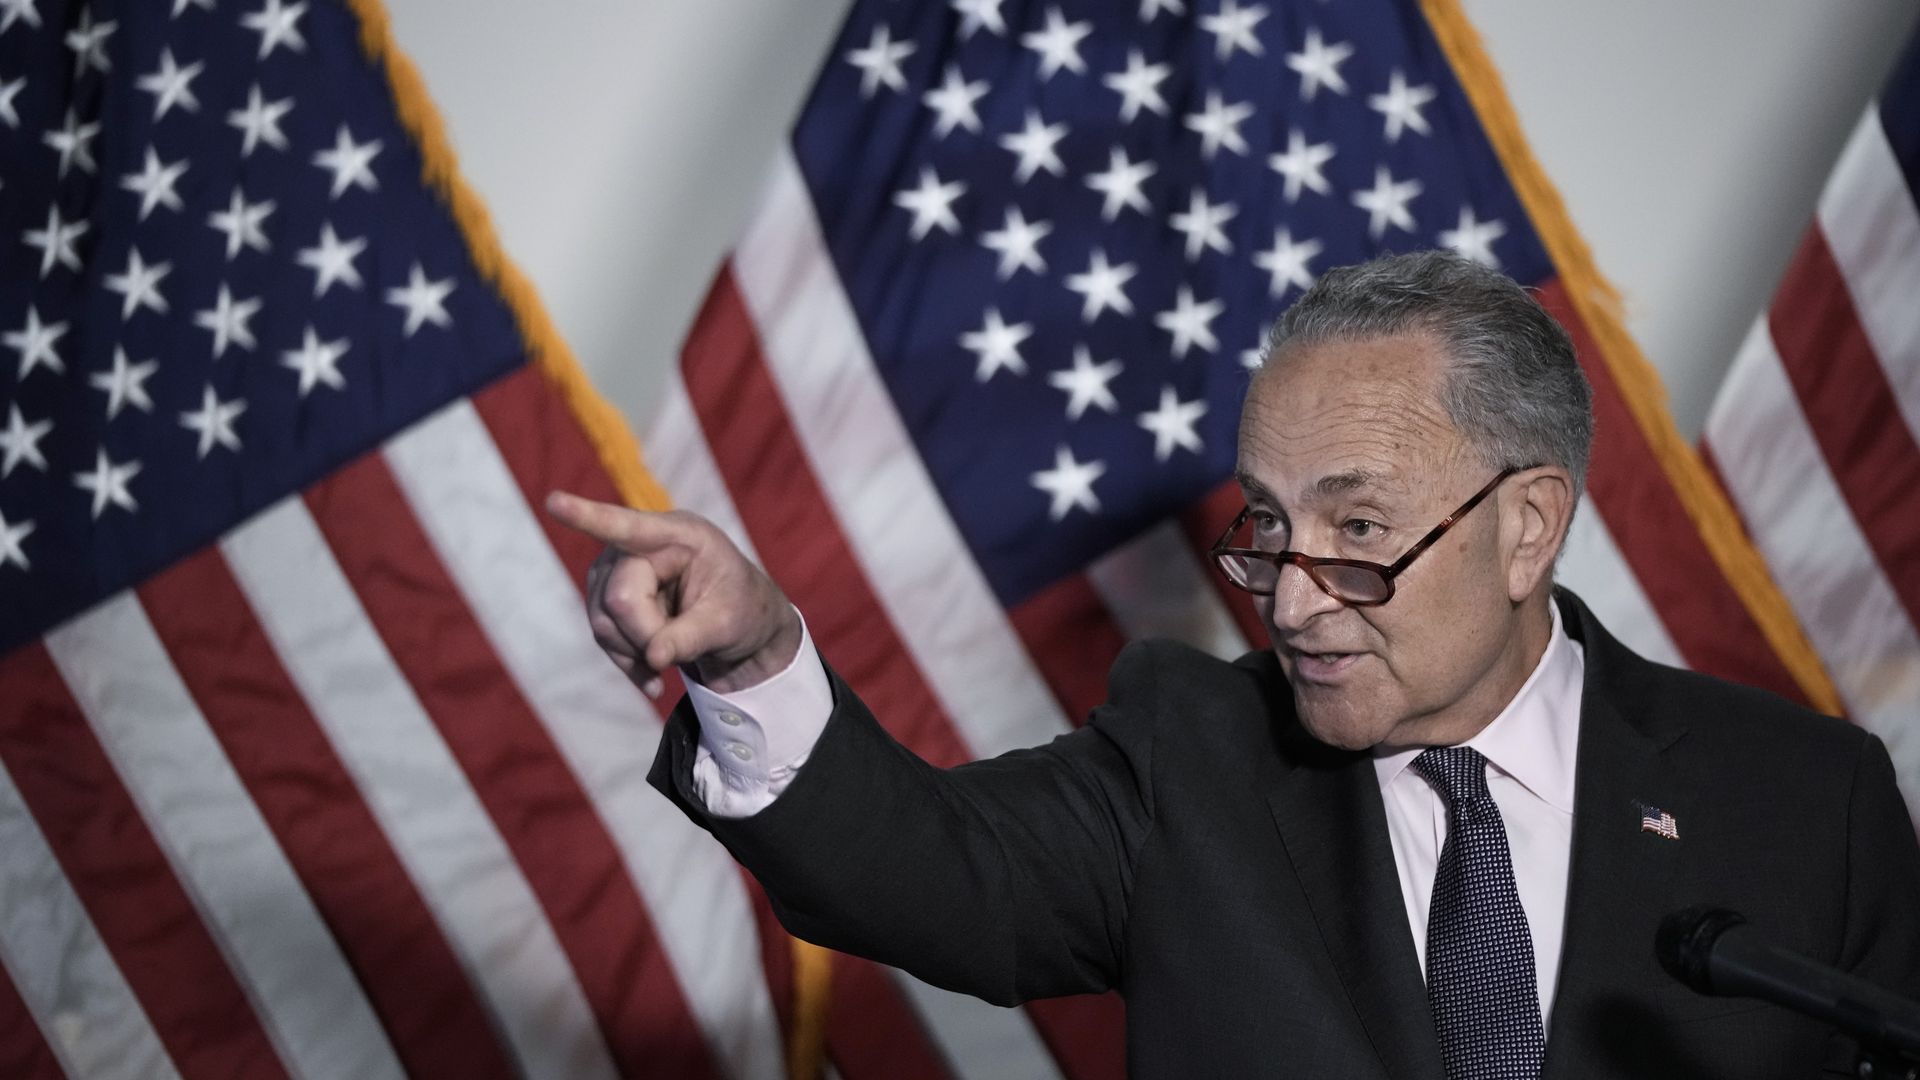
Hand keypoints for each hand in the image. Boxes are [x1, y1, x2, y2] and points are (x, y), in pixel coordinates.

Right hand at [545, 491, 802, 695]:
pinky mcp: (606, 594)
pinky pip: (602, 634)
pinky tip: (653, 680)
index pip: (629, 527)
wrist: (736, 624)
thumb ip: (691, 638)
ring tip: (670, 662)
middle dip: (644, 636)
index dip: (589, 517)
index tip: (555, 503)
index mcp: (682, 535)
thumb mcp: (728, 624)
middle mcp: (642, 544)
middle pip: (617, 598)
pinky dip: (627, 662)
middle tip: (674, 659)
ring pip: (603, 621)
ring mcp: (617, 568)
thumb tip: (654, 658)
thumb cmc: (740, 609)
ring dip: (635, 653)